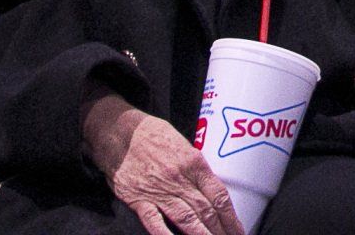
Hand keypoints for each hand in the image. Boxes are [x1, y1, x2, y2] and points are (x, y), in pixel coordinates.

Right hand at [83, 96, 243, 234]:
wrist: (116, 130)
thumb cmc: (150, 133)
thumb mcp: (180, 141)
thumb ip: (194, 165)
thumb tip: (207, 186)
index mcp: (193, 162)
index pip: (218, 195)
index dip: (231, 217)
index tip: (238, 231)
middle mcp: (179, 178)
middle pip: (206, 211)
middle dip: (221, 231)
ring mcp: (159, 190)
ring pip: (186, 219)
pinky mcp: (138, 199)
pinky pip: (155, 222)